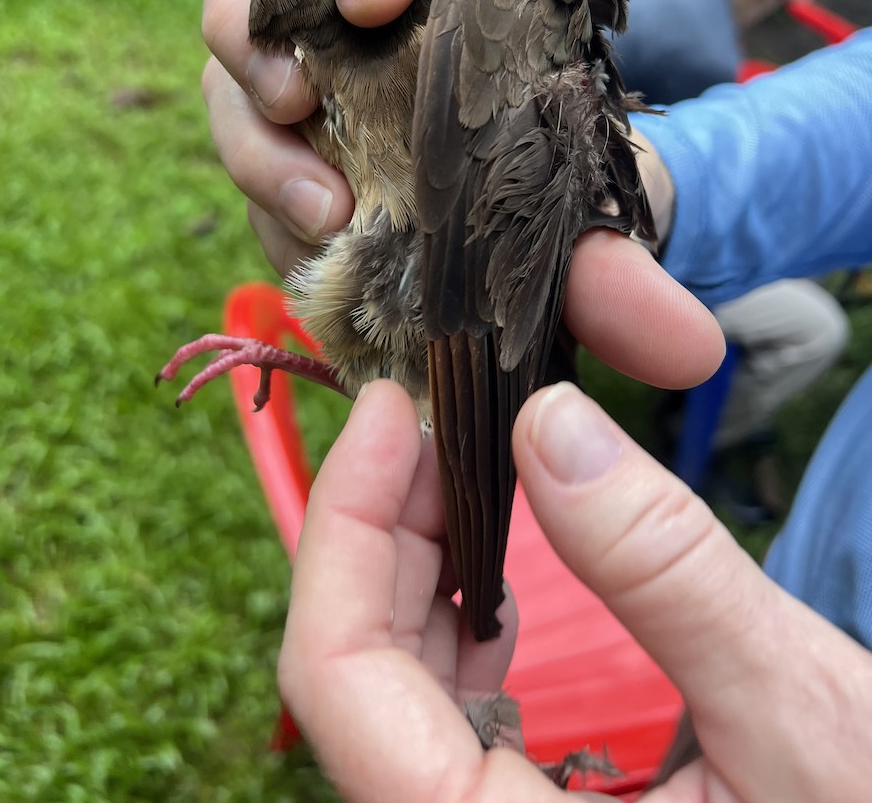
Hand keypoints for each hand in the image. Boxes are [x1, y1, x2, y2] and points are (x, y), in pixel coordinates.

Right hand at [202, 0, 719, 388]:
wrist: (523, 228)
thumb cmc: (562, 177)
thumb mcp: (595, 208)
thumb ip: (624, 261)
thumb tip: (681, 346)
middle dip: (261, 26)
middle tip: (299, 99)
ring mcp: (311, 64)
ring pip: (235, 60)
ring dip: (255, 132)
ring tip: (323, 208)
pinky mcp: (282, 136)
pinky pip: (242, 150)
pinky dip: (265, 196)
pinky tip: (317, 239)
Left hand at [279, 374, 871, 802]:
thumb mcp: (795, 715)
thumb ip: (665, 573)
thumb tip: (549, 424)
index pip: (337, 678)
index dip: (344, 526)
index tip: (390, 413)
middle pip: (350, 670)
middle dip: (380, 525)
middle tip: (430, 418)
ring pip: (389, 691)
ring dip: (412, 567)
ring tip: (457, 472)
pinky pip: (442, 719)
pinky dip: (451, 623)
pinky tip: (486, 575)